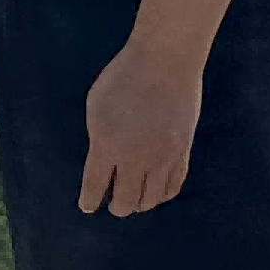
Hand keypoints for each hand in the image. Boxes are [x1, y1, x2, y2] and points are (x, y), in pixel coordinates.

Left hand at [78, 40, 204, 216]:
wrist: (164, 62)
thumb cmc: (124, 76)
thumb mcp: (96, 104)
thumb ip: (98, 135)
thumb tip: (104, 158)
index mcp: (106, 145)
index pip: (95, 186)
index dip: (89, 200)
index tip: (87, 206)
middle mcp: (134, 158)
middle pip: (125, 201)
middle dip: (116, 207)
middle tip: (113, 205)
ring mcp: (161, 158)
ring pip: (151, 200)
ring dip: (140, 204)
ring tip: (134, 202)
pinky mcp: (182, 152)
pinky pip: (173, 187)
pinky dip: (162, 195)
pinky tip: (156, 193)